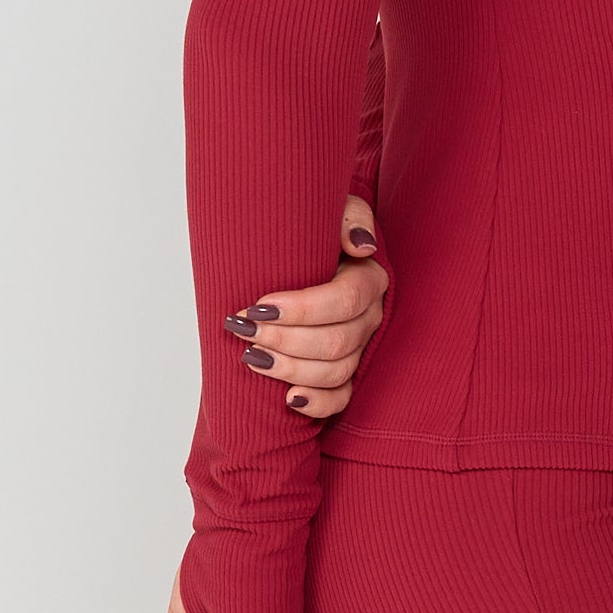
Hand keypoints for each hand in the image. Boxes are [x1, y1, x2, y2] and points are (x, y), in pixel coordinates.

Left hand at [221, 191, 390, 418]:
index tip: (258, 307)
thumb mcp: (330, 209)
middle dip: (284, 340)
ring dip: (290, 369)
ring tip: (251, 356)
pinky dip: (317, 403)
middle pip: (337, 341)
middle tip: (242, 330)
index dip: (302, 309)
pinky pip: (341, 398)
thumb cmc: (310, 231)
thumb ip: (348, 217)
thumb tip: (360, 247)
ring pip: (336, 371)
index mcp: (367, 278)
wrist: (295, 253)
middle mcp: (369, 315)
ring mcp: (359, 346)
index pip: (345, 300)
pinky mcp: (346, 371)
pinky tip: (289, 399)